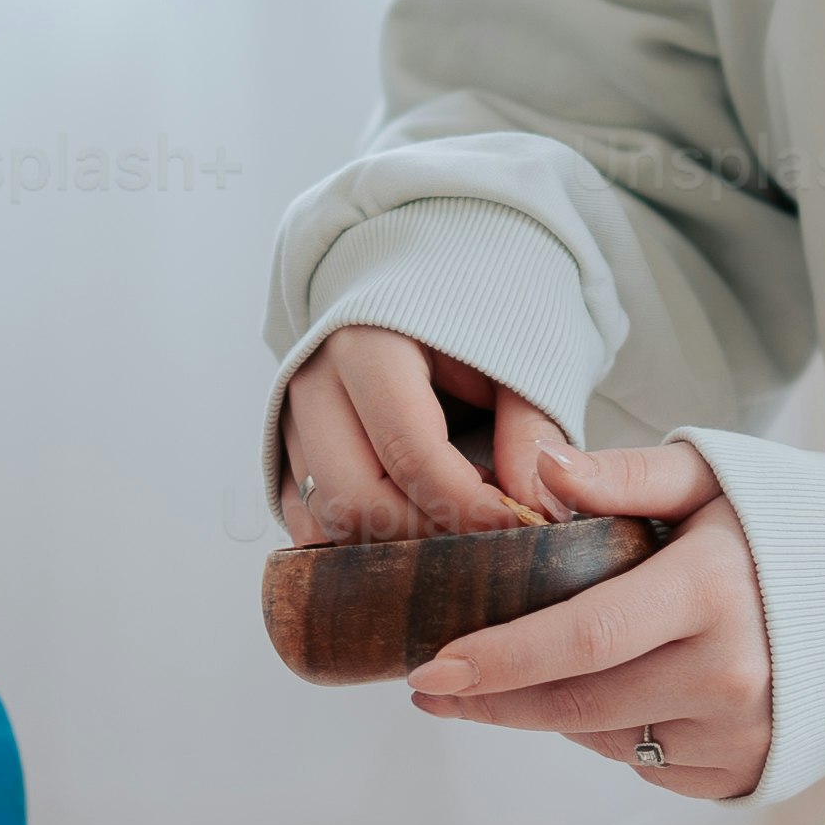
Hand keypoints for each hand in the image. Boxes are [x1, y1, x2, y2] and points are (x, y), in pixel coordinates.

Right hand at [275, 323, 599, 540]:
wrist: (422, 281)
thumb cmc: (475, 318)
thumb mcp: (518, 352)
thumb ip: (532, 426)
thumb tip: (540, 507)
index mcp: (369, 343)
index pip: (411, 452)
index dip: (469, 505)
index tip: (521, 526)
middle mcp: (314, 382)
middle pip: (355, 499)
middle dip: (428, 535)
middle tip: (487, 537)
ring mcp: (290, 419)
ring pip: (326, 520)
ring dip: (395, 544)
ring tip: (455, 526)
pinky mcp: (285, 451)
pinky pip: (307, 523)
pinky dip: (358, 543)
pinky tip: (414, 530)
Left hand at [401, 440, 770, 800]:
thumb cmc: (780, 524)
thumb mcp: (709, 479)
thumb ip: (622, 475)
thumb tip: (539, 467)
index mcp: (714, 594)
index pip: (583, 638)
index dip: (501, 659)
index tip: (433, 667)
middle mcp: (731, 677)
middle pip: (579, 705)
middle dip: (495, 699)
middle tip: (434, 684)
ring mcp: (741, 735)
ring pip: (605, 738)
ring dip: (556, 709)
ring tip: (544, 665)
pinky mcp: (745, 773)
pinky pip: (646, 765)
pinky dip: (617, 731)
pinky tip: (626, 688)